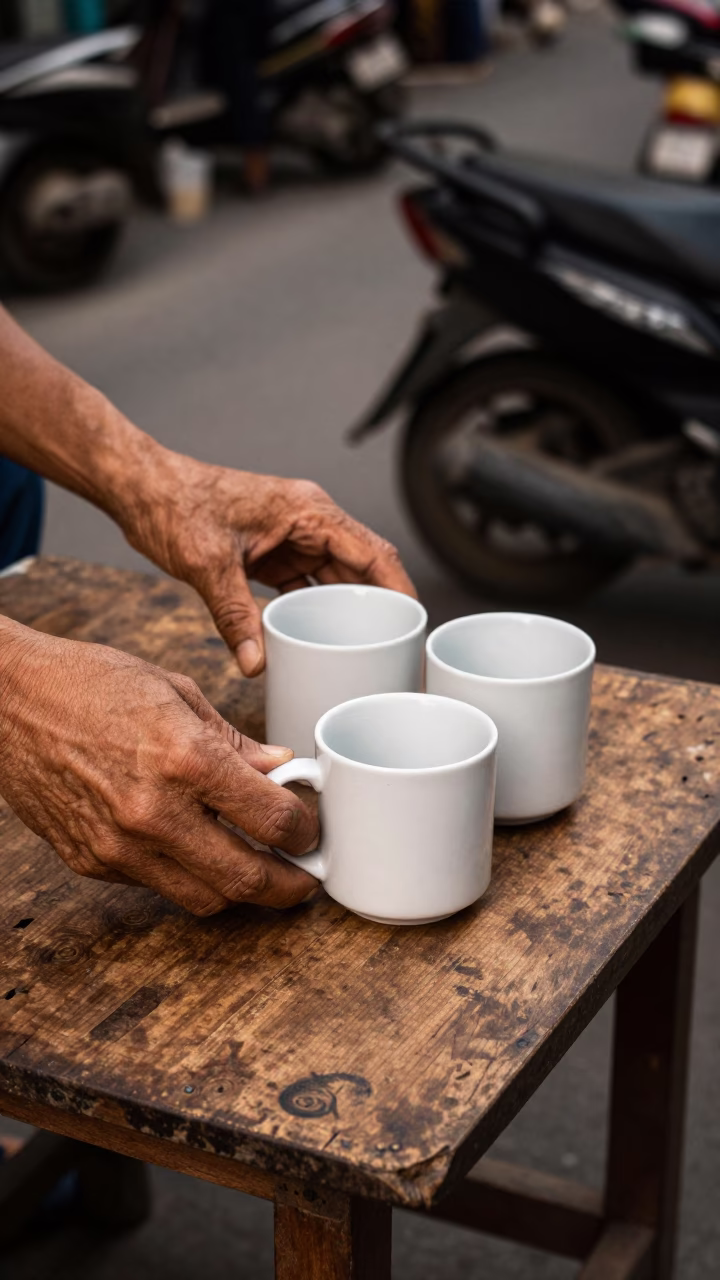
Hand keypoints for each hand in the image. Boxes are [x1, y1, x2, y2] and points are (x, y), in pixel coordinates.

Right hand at [0, 622, 318, 914]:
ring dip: (240, 892)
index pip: (272, 819)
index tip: (312, 828)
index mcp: (185, 759)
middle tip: (305, 881)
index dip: (305, 830)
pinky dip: (185, 875)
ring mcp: (119, 845)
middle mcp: (154, 812)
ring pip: (203, 897)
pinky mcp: (90, 861)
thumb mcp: (175, 692)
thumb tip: (279, 769)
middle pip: (246, 878)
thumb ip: (232, 741)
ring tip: (260, 873)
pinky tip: (196, 852)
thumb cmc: (90, 682)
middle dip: (288, 886)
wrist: (5, 700)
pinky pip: (155, 885)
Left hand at [121, 454, 416, 675]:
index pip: (373, 552)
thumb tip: (255, 664)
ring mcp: (291, 537)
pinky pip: (307, 585)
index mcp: (308, 511)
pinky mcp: (272, 553)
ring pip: (337, 578)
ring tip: (367, 652)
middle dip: (381, 607)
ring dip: (349, 612)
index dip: (400, 588)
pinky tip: (321, 640)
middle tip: (396, 650)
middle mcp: (308, 521)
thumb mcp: (208, 563)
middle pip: (362, 568)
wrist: (140, 488)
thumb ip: (234, 614)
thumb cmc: (174, 504)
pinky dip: (315, 611)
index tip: (416, 623)